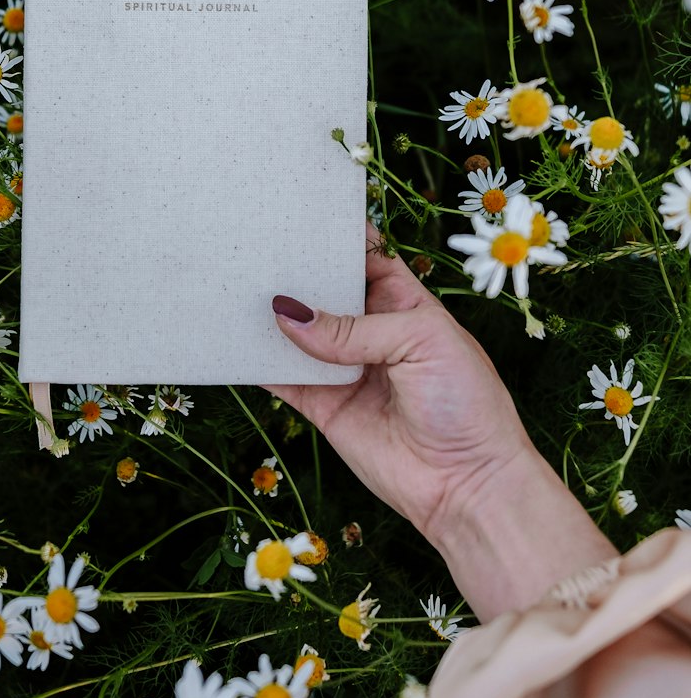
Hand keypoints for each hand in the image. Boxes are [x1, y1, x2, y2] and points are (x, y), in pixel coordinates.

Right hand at [263, 223, 616, 620]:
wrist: (469, 485)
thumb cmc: (467, 403)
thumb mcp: (422, 343)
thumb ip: (353, 329)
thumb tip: (288, 315)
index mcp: (404, 303)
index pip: (364, 258)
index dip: (335, 236)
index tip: (296, 212)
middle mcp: (370, 332)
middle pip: (323, 292)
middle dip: (293, 272)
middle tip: (252, 246)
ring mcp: (344, 370)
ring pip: (297, 335)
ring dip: (268, 317)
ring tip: (229, 287)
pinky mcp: (323, 408)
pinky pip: (282, 381)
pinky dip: (257, 365)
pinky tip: (232, 344)